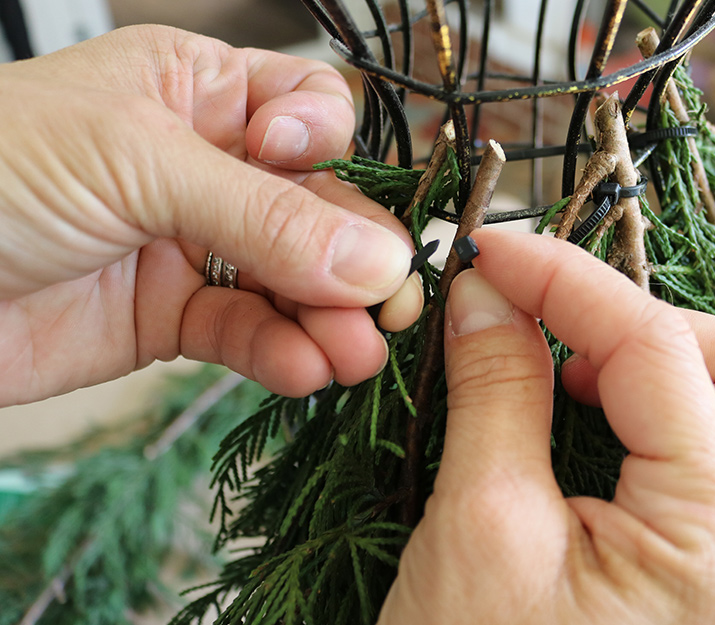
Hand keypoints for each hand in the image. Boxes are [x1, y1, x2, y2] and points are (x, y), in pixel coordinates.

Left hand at [0, 26, 420, 406]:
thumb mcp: (136, 161)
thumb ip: (263, 215)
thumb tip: (374, 260)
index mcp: (194, 91)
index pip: (308, 111)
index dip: (332, 148)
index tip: (331, 184)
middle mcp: (204, 166)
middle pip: (316, 207)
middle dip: (352, 255)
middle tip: (389, 301)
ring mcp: (190, 245)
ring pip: (291, 281)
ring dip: (329, 318)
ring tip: (356, 353)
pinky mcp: (170, 318)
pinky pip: (246, 335)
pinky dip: (280, 354)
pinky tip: (304, 369)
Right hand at [379, 230, 714, 624]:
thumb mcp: (478, 524)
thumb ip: (497, 391)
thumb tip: (489, 293)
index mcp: (713, 540)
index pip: (659, 349)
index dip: (569, 280)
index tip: (495, 252)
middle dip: (648, 323)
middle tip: (547, 329)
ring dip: (665, 363)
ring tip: (571, 373)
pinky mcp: (696, 563)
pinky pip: (714, 453)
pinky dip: (657, 408)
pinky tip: (589, 417)